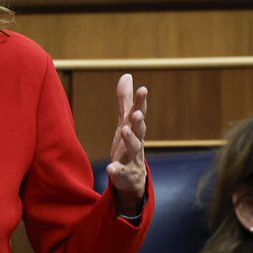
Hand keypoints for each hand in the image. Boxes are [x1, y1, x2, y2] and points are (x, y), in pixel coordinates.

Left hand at [106, 74, 147, 215]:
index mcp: (135, 129)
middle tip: (138, 113)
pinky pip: (119, 171)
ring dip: (130, 139)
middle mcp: (136, 142)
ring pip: (133, 148)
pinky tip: (110, 168)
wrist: (132, 177)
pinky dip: (115, 170)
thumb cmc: (128, 144)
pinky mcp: (122, 173)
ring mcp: (131, 158)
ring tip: (125, 130)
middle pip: (139, 130)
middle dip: (139, 121)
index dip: (141, 102)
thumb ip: (125, 100)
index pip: (139, 113)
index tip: (143, 89)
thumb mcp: (125, 121)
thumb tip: (127, 75)